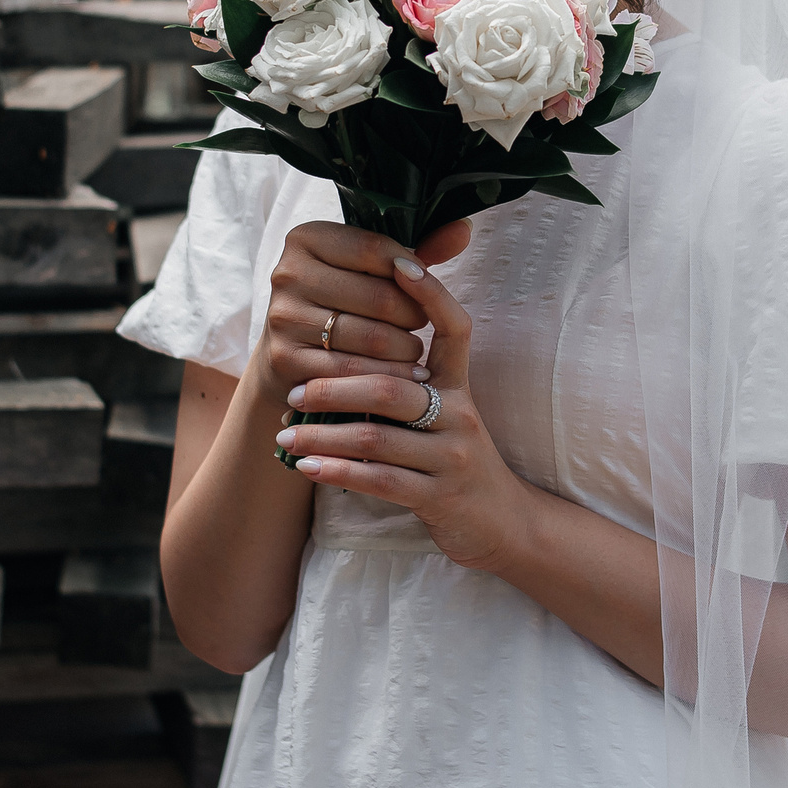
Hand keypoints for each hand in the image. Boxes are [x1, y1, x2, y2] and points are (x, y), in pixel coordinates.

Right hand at [259, 220, 469, 397]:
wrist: (292, 354)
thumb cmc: (345, 301)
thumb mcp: (375, 270)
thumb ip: (420, 249)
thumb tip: (463, 229)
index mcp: (306, 238)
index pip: (376, 249)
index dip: (411, 271)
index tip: (422, 285)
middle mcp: (287, 273)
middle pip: (380, 297)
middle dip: (413, 317)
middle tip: (421, 325)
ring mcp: (283, 317)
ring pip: (373, 338)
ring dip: (406, 350)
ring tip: (415, 351)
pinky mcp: (285, 359)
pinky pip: (354, 372)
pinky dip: (387, 377)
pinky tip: (402, 376)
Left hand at [281, 238, 541, 574]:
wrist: (501, 524)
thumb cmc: (457, 461)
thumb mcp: (446, 414)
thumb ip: (414, 380)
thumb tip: (358, 342)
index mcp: (461, 387)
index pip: (455, 328)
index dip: (431, 293)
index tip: (398, 263)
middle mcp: (460, 416)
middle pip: (391, 386)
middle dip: (334, 385)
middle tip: (293, 391)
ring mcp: (451, 458)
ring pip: (376, 437)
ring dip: (323, 435)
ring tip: (286, 434)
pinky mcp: (439, 497)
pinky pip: (380, 481)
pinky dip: (337, 472)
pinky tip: (307, 468)